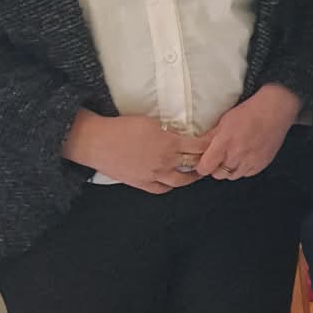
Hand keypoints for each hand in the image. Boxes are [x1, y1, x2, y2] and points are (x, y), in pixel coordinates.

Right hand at [61, 111, 210, 194]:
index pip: (198, 147)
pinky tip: (173, 181)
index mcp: (169, 144)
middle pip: (193, 165)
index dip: (209, 145)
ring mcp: (153, 176)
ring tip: (196, 172)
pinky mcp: (141, 184)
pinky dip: (170, 186)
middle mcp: (165, 162)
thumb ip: (167, 131)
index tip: (215, 142)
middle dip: (204, 161)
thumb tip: (178, 135)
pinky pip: (162, 189)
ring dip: (191, 177)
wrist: (97, 142)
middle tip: (210, 158)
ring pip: (180, 181)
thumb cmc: (121, 128)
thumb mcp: (150, 122)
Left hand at [197, 85, 301, 180]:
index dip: (202, 166)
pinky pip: (246, 174)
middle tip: (219, 157)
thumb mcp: (224, 121)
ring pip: (232, 176)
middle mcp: (236, 155)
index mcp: (224, 143)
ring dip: (230, 169)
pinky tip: (245, 157)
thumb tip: (198, 147)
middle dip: (216, 167)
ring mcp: (250, 162)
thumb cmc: (249, 113)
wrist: (273, 112)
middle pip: (218, 175)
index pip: (205, 168)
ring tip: (233, 156)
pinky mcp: (261, 164)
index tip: (203, 162)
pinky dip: (243, 168)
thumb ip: (210, 137)